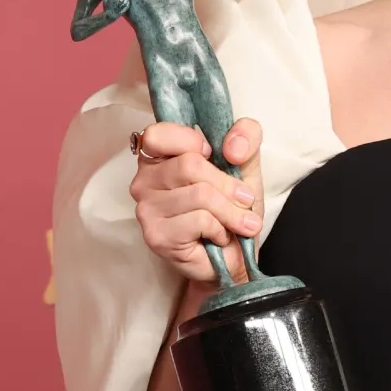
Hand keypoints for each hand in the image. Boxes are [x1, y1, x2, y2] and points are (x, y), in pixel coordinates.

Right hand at [127, 119, 264, 282]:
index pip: (158, 134)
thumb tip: (232, 146)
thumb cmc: (231, 208)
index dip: (192, 142)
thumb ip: (245, 138)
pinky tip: (217, 236)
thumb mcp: (246, 165)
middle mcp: (144, 181)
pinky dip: (220, 229)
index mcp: (159, 157)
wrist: (234, 256)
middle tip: (244, 200)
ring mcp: (146, 209)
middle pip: (189, 165)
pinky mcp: (157, 236)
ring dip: (230, 211)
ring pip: (200, 195)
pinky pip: (200, 220)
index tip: (213, 155)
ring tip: (236, 222)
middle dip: (227, 185)